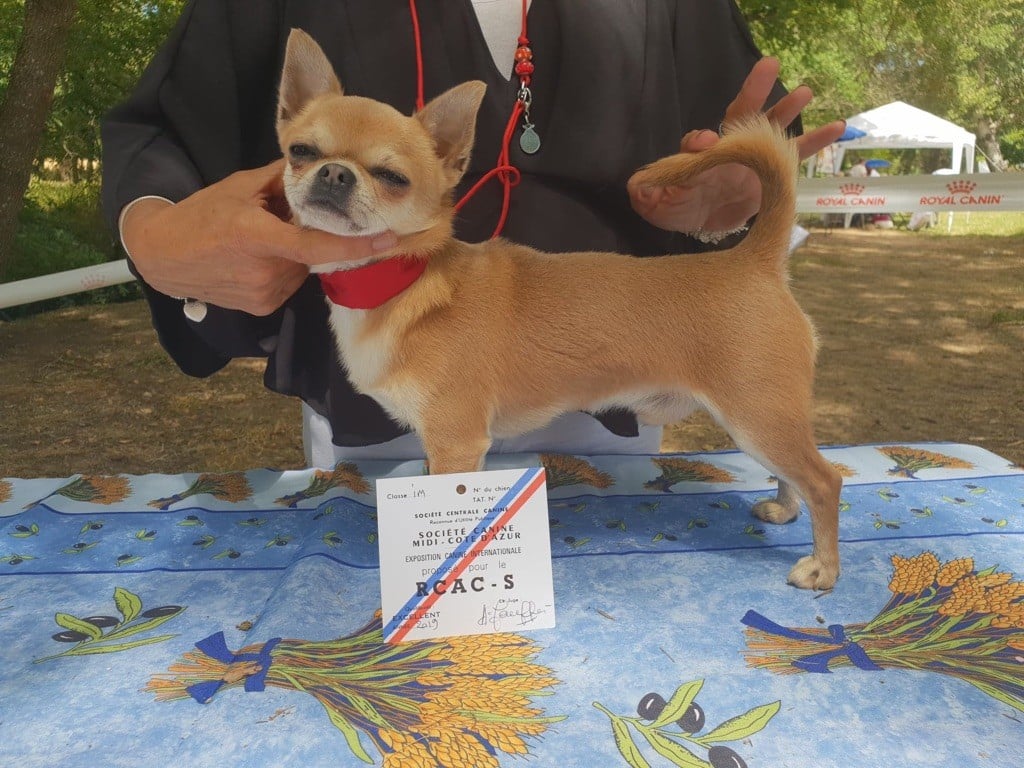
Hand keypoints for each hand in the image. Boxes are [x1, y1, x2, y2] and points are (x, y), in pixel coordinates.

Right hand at [120, 159, 397, 315]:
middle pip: (311, 254)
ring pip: (302, 270)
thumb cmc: (200, 214)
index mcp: (257, 237)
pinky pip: (289, 285)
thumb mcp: (239, 188)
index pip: (317, 246)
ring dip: (295, 255)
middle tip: (286, 220)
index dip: (356, 244)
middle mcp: (265, 271)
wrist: (162, 256)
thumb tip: (317, 166)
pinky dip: (283, 270)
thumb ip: (280, 180)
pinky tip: (257, 261)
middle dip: (310, 236)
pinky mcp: (262, 307)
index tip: (388, 238)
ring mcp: (264, 294)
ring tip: (263, 242)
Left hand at [627, 57, 845, 234]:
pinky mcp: (773, 173)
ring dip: (788, 111)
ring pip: (773, 128)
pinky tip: (837, 126)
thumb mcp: (655, 203)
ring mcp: (753, 156)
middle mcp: (728, 147)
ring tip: (805, 92)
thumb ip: (646, 193)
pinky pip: (797, 155)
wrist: (702, 222)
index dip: (701, 139)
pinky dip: (816, 141)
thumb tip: (638, 186)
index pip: (699, 140)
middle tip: (768, 65)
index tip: (705, 142)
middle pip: (741, 114)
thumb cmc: (677, 206)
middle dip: (754, 90)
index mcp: (699, 154)